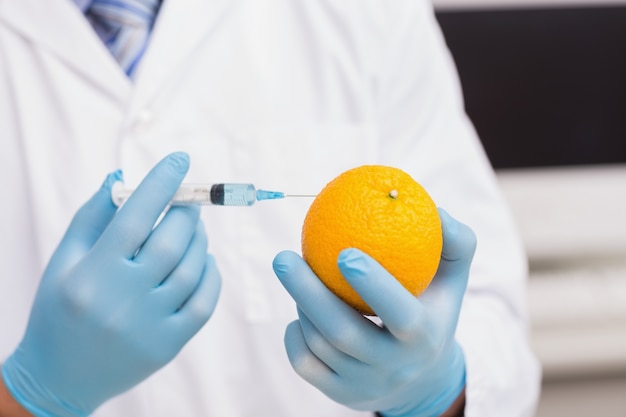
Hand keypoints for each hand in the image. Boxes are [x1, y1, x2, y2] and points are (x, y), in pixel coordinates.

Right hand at [1, 152, 220, 416]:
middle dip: (186, 212)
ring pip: (191, 269)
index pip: (134, 218)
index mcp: (91, 274)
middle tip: (190, 201)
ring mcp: (148, 326)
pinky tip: (202, 260)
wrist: (59, 378)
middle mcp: (121, 300)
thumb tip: (122, 178)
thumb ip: (93, 217)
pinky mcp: (168, 345)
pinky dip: (210, 274)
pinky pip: (204, 302)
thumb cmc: (58, 310)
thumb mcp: (63, 261)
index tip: (180, 159)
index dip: (161, 184)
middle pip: (170, 242)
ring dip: (199, 240)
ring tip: (194, 228)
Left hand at [272, 209, 474, 416]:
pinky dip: (294, 334)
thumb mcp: (453, 278)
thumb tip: (435, 209)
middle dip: (307, 293)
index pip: (400, 314)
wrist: (422, 378)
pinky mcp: (339, 394)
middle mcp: (395, 368)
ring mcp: (364, 386)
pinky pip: (303, 363)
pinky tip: (299, 312)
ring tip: (294, 273)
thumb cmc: (433, 310)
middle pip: (342, 333)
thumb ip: (454, 241)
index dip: (373, 285)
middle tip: (284, 257)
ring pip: (318, 344)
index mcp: (424, 337)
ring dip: (301, 305)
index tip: (345, 250)